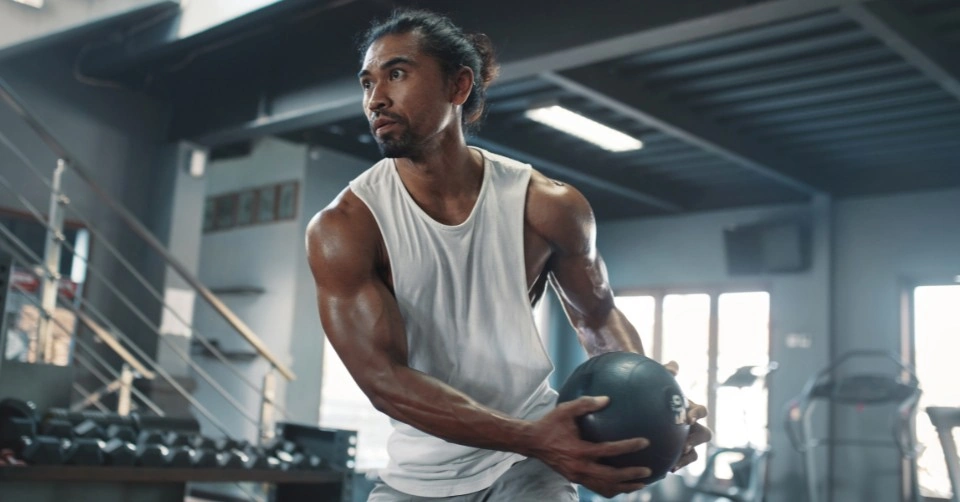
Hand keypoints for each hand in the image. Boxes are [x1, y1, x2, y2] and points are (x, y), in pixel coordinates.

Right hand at [526, 396, 651, 497]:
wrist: (532, 442)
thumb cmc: (550, 424)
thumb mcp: (565, 409)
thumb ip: (585, 403)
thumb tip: (607, 399)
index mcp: (579, 450)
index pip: (609, 450)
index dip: (628, 447)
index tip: (645, 442)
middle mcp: (579, 467)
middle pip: (610, 476)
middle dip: (631, 475)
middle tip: (648, 471)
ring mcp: (577, 476)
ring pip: (605, 487)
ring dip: (624, 487)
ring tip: (641, 484)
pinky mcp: (575, 480)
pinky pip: (596, 488)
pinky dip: (611, 489)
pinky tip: (622, 486)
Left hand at [663, 361, 713, 471]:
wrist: (644, 400)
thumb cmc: (652, 388)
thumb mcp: (657, 379)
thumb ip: (665, 372)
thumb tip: (673, 366)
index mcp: (690, 408)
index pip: (701, 411)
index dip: (698, 414)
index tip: (688, 417)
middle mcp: (691, 425)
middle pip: (704, 434)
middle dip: (696, 440)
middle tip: (684, 444)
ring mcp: (685, 439)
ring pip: (693, 452)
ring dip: (687, 457)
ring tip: (674, 463)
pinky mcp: (675, 451)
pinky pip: (679, 461)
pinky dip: (674, 465)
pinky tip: (661, 470)